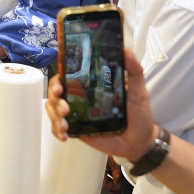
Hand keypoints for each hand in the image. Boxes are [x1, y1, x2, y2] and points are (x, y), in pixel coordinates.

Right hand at [45, 48, 156, 162]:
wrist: (140, 142)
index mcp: (91, 84)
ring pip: (53, 109)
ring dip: (54, 116)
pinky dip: (56, 130)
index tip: (60, 85)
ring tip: (65, 125)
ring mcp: (77, 112)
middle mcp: (80, 96)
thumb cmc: (139, 114)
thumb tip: (127, 50)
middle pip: (55, 92)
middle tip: (64, 108)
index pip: (68, 76)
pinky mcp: (77, 129)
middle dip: (54, 98)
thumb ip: (134, 72)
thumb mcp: (138, 92)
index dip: (58, 79)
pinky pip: (58, 127)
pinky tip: (64, 135)